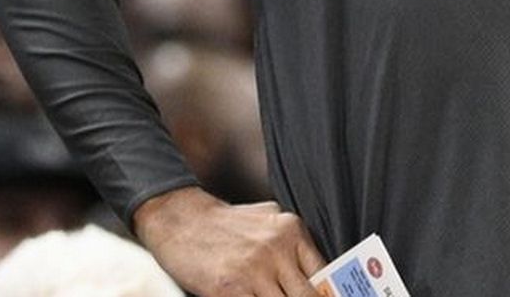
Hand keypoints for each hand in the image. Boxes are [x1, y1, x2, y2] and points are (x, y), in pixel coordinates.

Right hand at [132, 186, 326, 295]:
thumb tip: (321, 274)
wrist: (181, 220)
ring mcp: (254, 271)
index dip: (329, 294)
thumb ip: (294, 244)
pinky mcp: (230, 289)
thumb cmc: (225, 224)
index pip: (325, 274)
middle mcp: (277, 249)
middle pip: (308, 296)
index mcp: (292, 231)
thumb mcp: (268, 219)